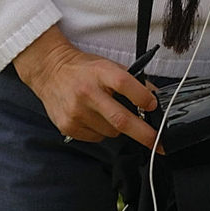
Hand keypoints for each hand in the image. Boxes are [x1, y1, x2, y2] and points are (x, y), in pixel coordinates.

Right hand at [13, 26, 160, 147]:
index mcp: (101, 73)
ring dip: (118, 128)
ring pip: (111, 132)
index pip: (126, 85)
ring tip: (108, 113)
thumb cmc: (84, 70)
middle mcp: (87, 93)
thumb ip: (133, 82)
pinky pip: (96, 137)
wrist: (50, 71)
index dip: (143, 97)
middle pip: (121, 119)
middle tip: (159, 144)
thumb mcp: (109, 67)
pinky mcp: (67, 126)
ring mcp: (76, 111)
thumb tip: (155, 100)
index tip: (154, 106)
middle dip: (144, 135)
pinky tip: (93, 117)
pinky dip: (102, 132)